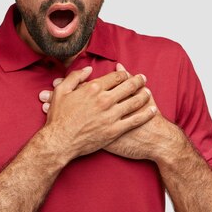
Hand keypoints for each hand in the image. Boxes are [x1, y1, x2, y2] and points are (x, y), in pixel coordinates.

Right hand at [38, 66, 156, 160]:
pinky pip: (135, 120)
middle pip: (128, 86)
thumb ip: (75, 77)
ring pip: (134, 102)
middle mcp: (105, 100)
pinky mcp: (115, 130)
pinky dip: (145, 114)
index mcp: (93, 89)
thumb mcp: (61, 91)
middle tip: (143, 78)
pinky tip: (152, 110)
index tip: (127, 74)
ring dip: (144, 95)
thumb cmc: (58, 117)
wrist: (59, 142)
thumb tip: (87, 69)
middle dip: (138, 81)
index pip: (116, 77)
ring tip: (148, 91)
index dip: (124, 74)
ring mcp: (111, 115)